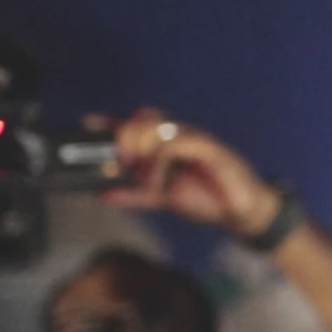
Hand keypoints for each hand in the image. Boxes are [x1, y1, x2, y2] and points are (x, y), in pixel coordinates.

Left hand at [96, 107, 281, 238]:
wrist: (243, 213)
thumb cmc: (210, 201)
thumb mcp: (164, 198)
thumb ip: (136, 195)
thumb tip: (104, 195)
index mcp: (168, 144)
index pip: (136, 124)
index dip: (112, 121)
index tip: (89, 123)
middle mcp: (179, 136)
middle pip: (143, 118)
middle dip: (125, 134)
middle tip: (118, 160)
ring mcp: (194, 139)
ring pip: (158, 127)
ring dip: (141, 146)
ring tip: (136, 171)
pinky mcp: (208, 147)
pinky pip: (176, 144)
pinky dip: (159, 161)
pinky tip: (155, 180)